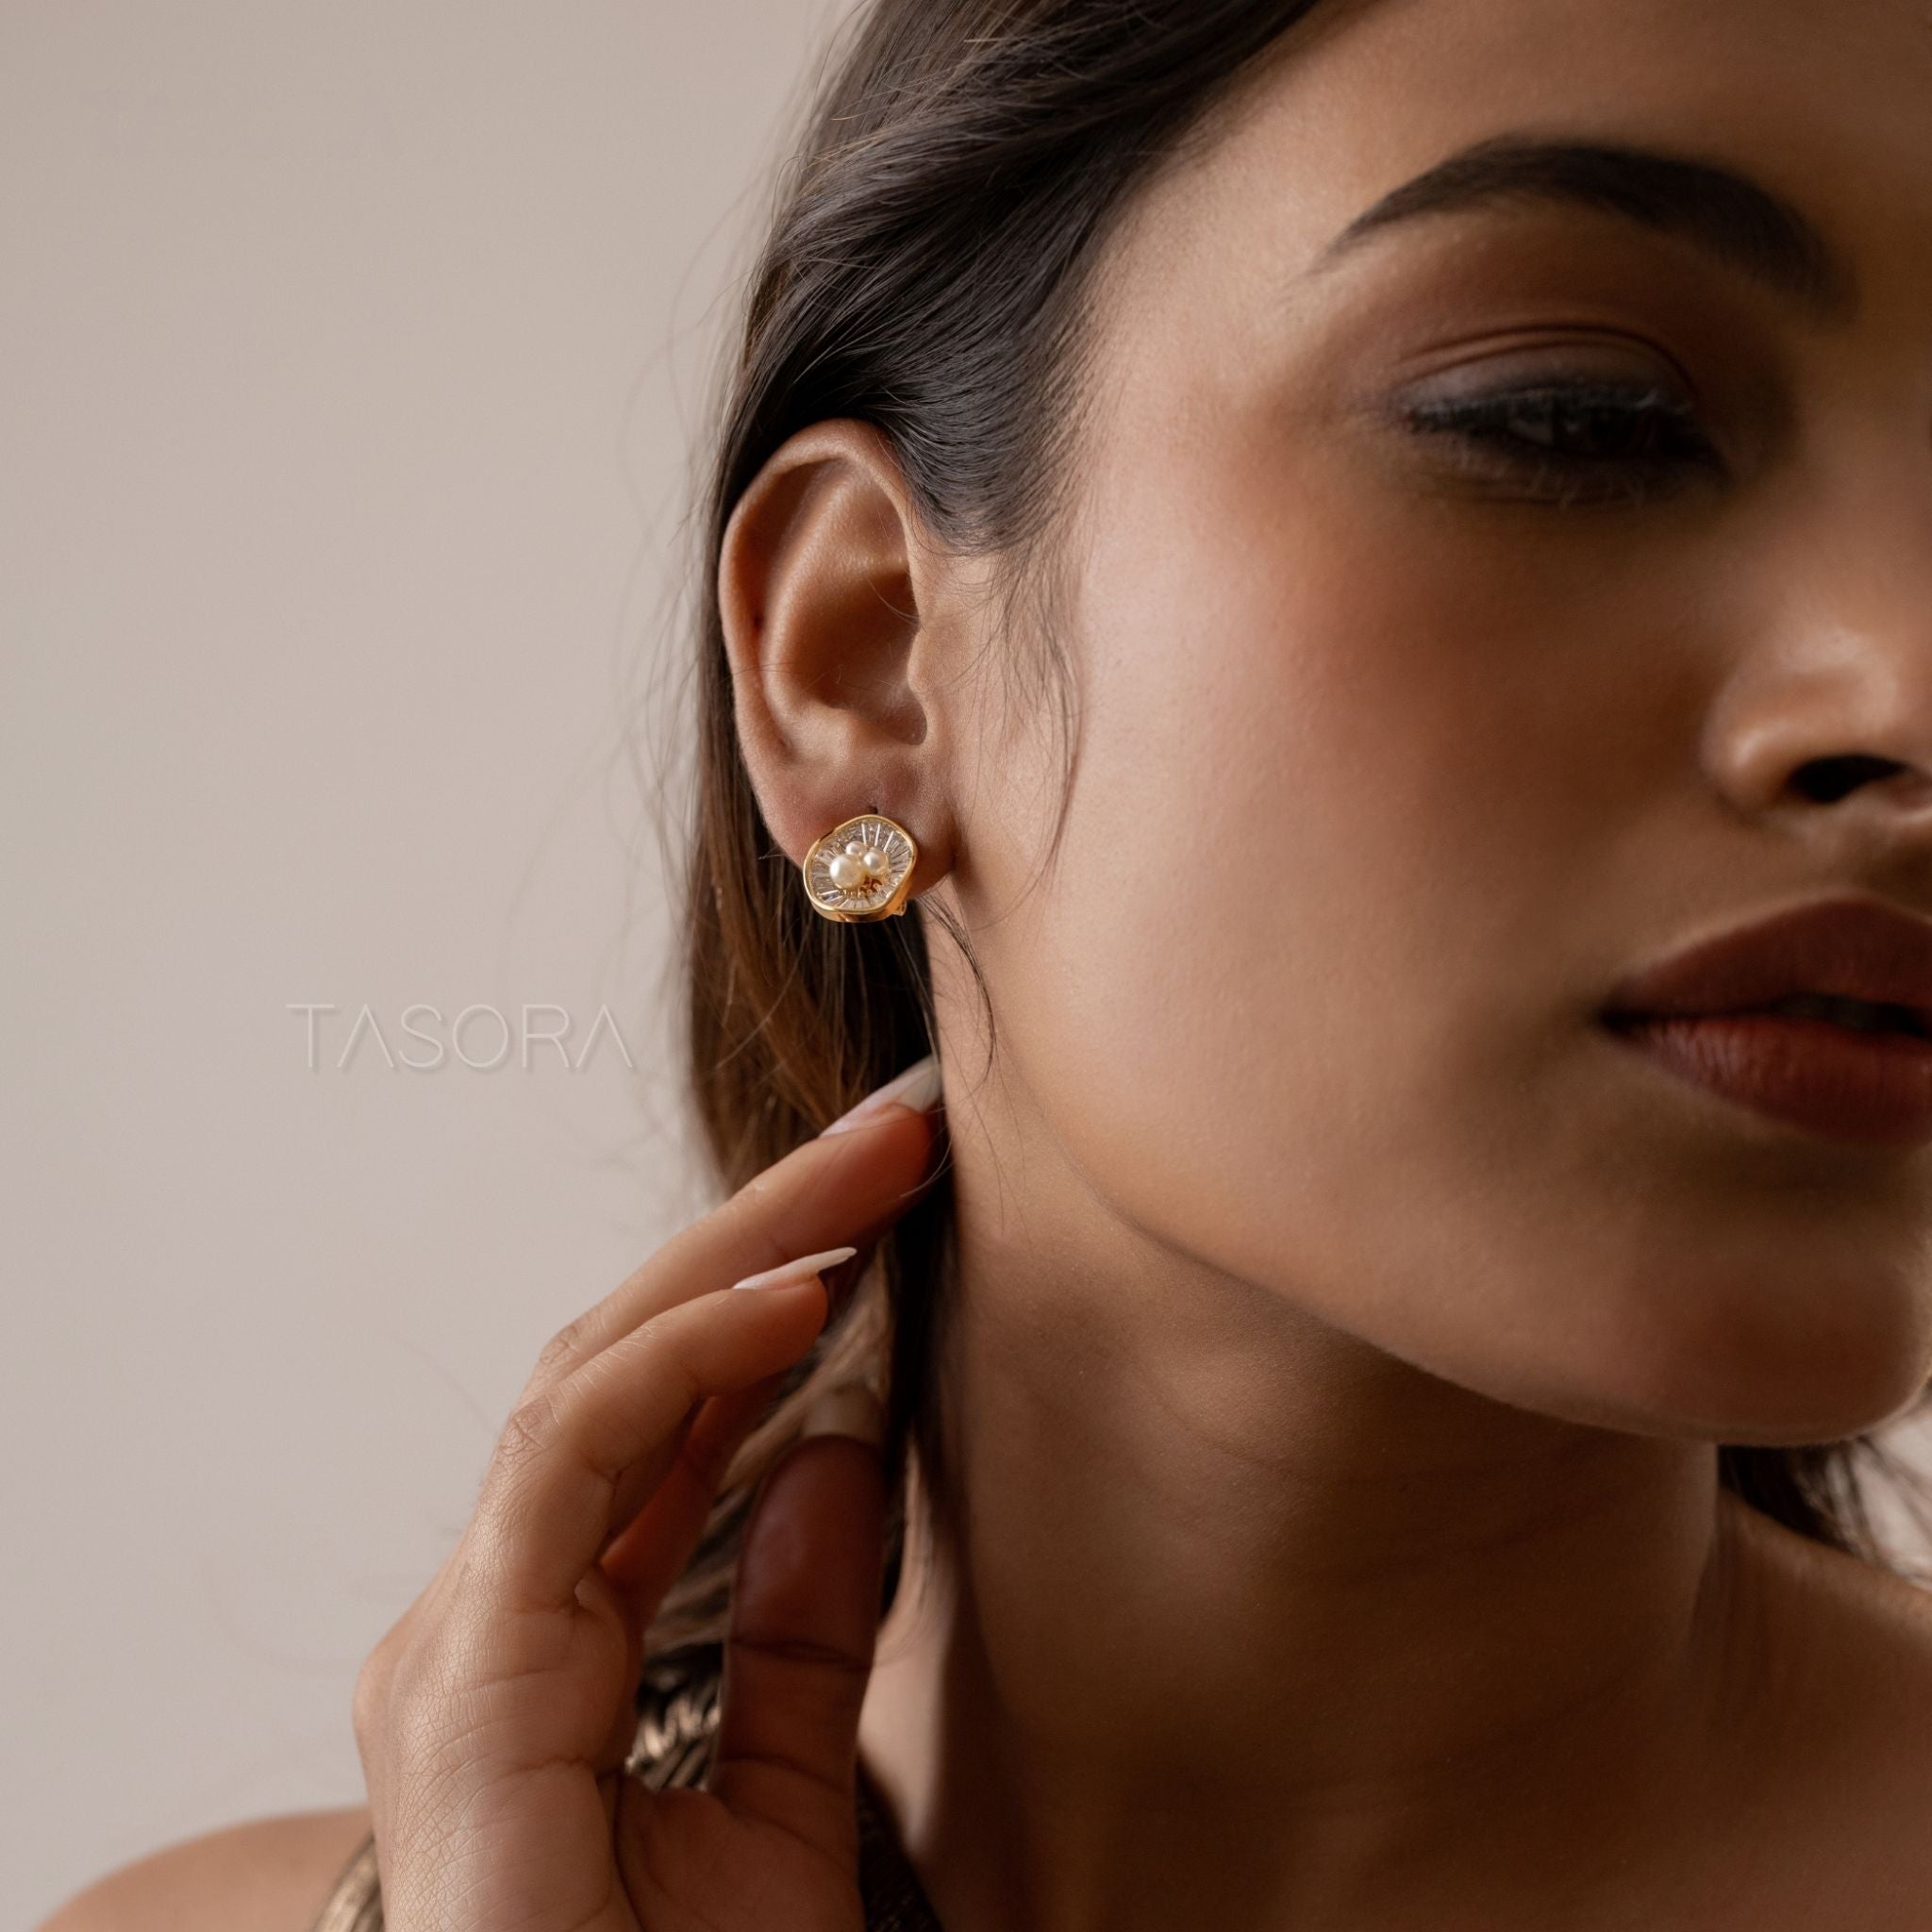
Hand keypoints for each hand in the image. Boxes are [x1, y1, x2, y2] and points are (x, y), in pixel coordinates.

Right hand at [351, 1082, 942, 1931]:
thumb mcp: (784, 1800)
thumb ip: (804, 1630)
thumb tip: (844, 1447)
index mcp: (557, 1626)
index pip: (674, 1403)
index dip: (782, 1280)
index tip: (897, 1197)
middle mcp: (492, 1603)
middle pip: (634, 1353)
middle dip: (770, 1225)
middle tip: (894, 1132)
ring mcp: (465, 1627)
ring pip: (598, 1367)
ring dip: (743, 1250)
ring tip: (869, 1170)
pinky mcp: (465, 1668)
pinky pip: (573, 1452)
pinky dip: (688, 1359)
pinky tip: (804, 1298)